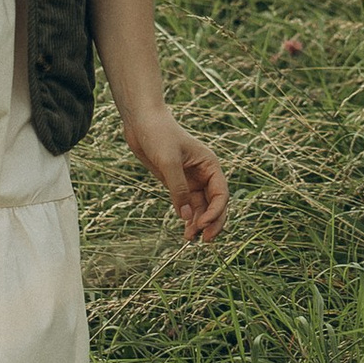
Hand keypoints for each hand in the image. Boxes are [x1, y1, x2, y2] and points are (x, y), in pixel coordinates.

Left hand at [126, 112, 228, 244]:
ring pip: (202, 207)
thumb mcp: (168, 162)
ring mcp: (192, 180)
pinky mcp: (178, 184)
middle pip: (216, 204)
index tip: (201, 224)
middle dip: (212, 222)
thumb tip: (186, 217)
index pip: (221, 194)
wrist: (142, 122)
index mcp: (210, 165)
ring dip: (198, 223)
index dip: (215, 212)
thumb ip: (178, 189)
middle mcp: (205, 174)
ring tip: (190, 239)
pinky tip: (185, 229)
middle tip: (204, 240)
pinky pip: (188, 205)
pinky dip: (188, 218)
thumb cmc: (159, 134)